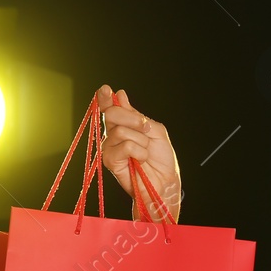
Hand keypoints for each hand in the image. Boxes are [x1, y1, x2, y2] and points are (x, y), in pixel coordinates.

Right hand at [94, 84, 181, 221]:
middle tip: (146, 130)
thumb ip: (137, 116)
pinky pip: (124, 146)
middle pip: (112, 115)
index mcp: (123, 125)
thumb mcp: (155, 131)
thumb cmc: (161, 158)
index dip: (105, 98)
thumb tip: (120, 95)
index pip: (110, 108)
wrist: (165, 181)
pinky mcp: (110, 160)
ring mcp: (109, 148)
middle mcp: (112, 135)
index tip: (106, 89)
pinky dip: (139, 152)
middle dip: (133, 119)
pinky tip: (141, 160)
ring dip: (141, 141)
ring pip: (121, 131)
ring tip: (145, 152)